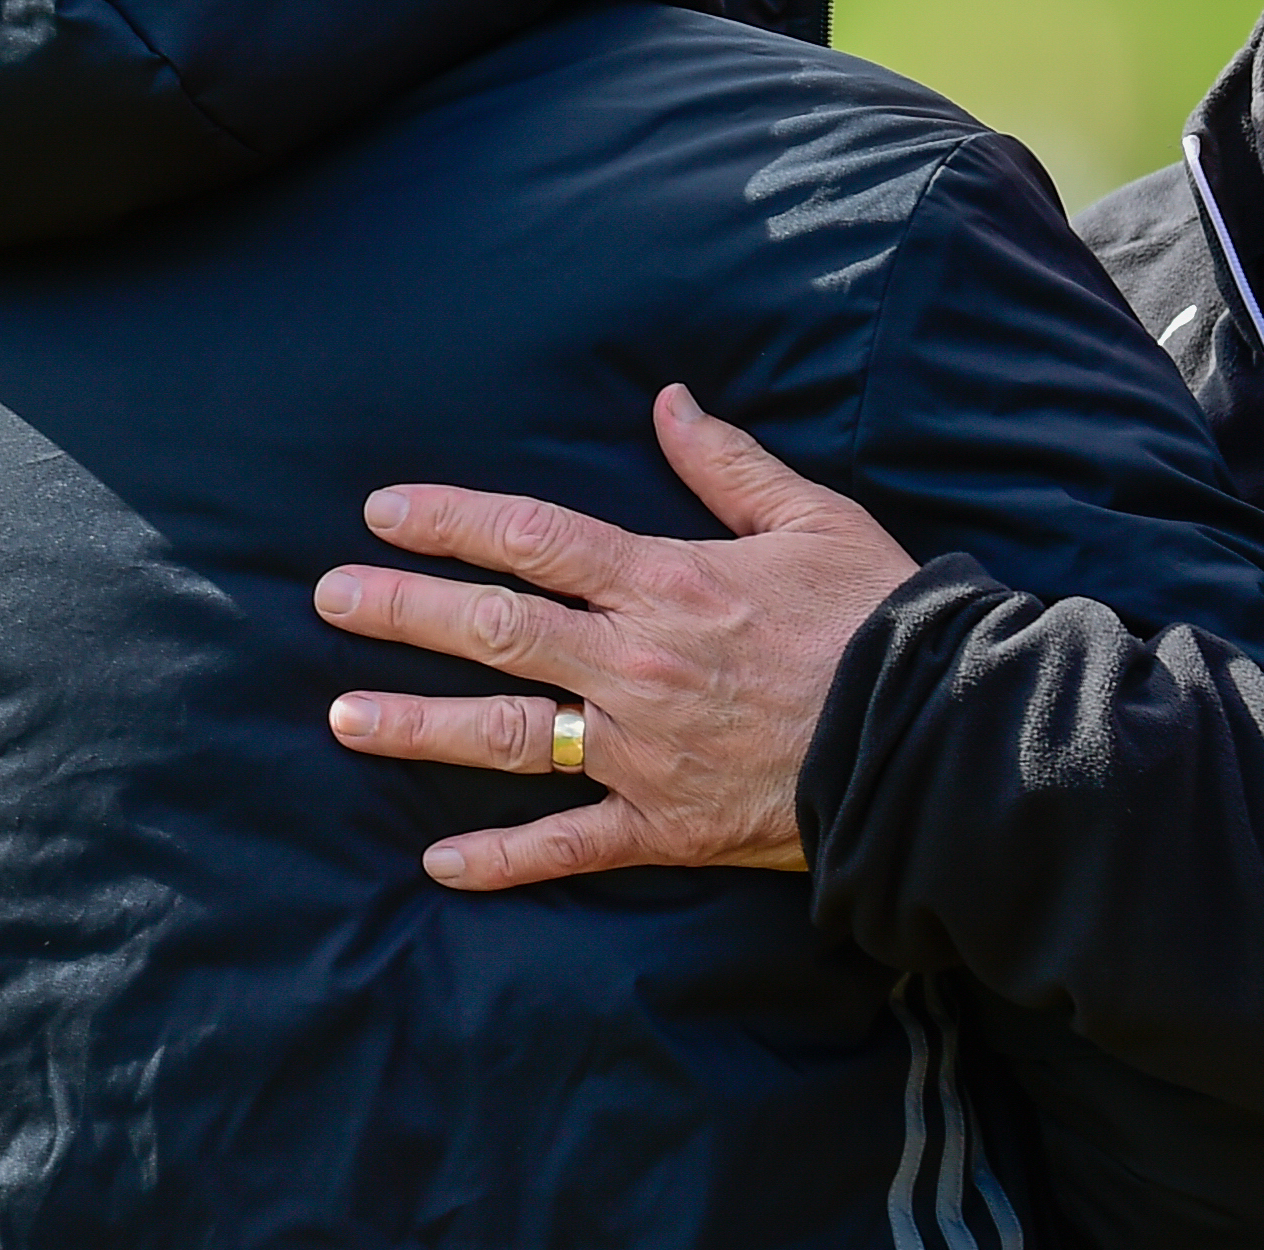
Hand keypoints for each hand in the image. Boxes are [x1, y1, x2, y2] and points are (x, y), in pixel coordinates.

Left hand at [314, 384, 918, 889]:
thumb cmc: (877, 619)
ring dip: (417, 726)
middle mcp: (635, 663)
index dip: (451, 520)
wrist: (933, 739)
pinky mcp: (664, 825)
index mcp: (666, 580)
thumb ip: (729, 463)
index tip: (383, 511)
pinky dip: (501, 859)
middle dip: (402, 611)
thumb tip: (669, 401)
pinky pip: (567, 845)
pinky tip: (436, 862)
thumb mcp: (812, 518)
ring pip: (504, 738)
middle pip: (494, 629)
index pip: (534, 538)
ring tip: (342, 719)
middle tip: (330, 599)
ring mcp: (641, 751)